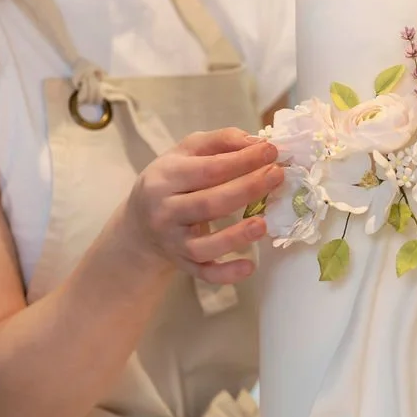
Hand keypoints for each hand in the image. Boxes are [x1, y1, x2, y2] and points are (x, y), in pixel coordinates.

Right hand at [122, 128, 283, 283]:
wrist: (140, 224)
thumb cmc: (174, 181)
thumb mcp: (186, 153)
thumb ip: (220, 142)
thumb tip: (256, 142)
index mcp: (165, 177)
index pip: (208, 169)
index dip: (242, 160)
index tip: (271, 151)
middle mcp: (165, 211)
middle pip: (208, 204)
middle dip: (246, 189)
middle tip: (277, 175)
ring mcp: (173, 242)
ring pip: (204, 245)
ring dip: (235, 236)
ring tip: (263, 224)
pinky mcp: (183, 264)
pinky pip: (205, 273)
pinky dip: (226, 274)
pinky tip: (249, 267)